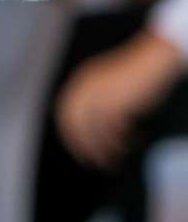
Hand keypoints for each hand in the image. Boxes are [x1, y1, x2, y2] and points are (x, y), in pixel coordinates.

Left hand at [55, 28, 186, 166]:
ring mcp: (98, 94)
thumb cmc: (137, 73)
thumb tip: (94, 134)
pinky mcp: (115, 101)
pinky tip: (135, 141)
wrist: (155, 57)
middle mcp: (83, 88)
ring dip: (108, 148)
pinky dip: (123, 138)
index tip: (83, 155)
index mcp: (79, 83)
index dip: (73, 138)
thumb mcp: (110, 88)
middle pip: (77, 127)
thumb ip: (98, 105)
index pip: (66, 117)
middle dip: (88, 148)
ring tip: (119, 157)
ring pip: (96, 131)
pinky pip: (114, 128)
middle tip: (99, 164)